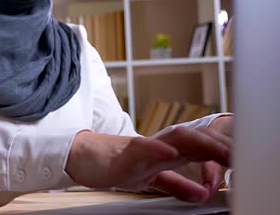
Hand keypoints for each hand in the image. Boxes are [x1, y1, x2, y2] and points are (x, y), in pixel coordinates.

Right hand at [65, 124, 230, 201]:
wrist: (88, 157)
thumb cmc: (119, 165)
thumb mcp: (153, 179)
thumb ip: (177, 185)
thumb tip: (203, 194)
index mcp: (169, 152)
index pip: (201, 148)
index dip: (223, 152)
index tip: (243, 161)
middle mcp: (161, 145)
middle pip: (195, 138)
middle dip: (220, 145)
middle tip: (241, 156)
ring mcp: (145, 146)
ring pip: (176, 137)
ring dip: (199, 143)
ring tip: (219, 152)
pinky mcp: (127, 152)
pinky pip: (144, 147)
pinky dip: (159, 149)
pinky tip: (172, 153)